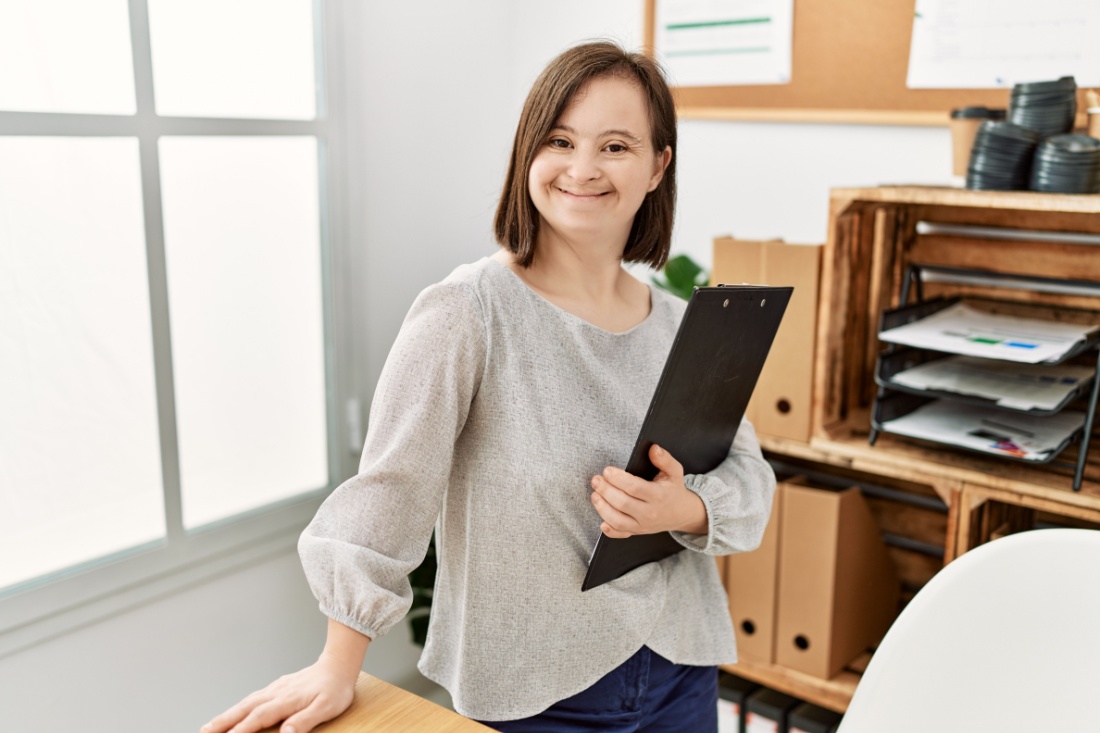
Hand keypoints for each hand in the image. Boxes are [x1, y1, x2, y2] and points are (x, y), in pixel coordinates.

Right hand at [199, 659, 355, 732]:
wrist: (338, 665)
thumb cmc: (335, 688)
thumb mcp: (326, 707)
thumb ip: (305, 720)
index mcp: (287, 700)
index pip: (258, 718)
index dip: (241, 730)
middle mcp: (276, 693)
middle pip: (245, 709)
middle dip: (224, 721)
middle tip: (205, 731)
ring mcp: (275, 689)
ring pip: (246, 702)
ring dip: (227, 714)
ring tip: (210, 726)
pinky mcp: (277, 687)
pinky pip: (253, 698)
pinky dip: (239, 707)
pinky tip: (234, 712)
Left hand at [590, 443, 707, 538]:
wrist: (681, 513)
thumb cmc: (673, 490)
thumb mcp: (675, 472)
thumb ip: (665, 459)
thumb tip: (653, 448)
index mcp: (659, 495)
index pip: (635, 488)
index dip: (618, 479)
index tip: (607, 470)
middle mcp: (650, 513)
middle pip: (623, 503)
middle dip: (606, 491)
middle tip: (596, 480)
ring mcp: (643, 525)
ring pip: (618, 521)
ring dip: (603, 508)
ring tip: (594, 494)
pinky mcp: (637, 532)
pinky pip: (621, 534)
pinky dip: (610, 531)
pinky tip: (602, 522)